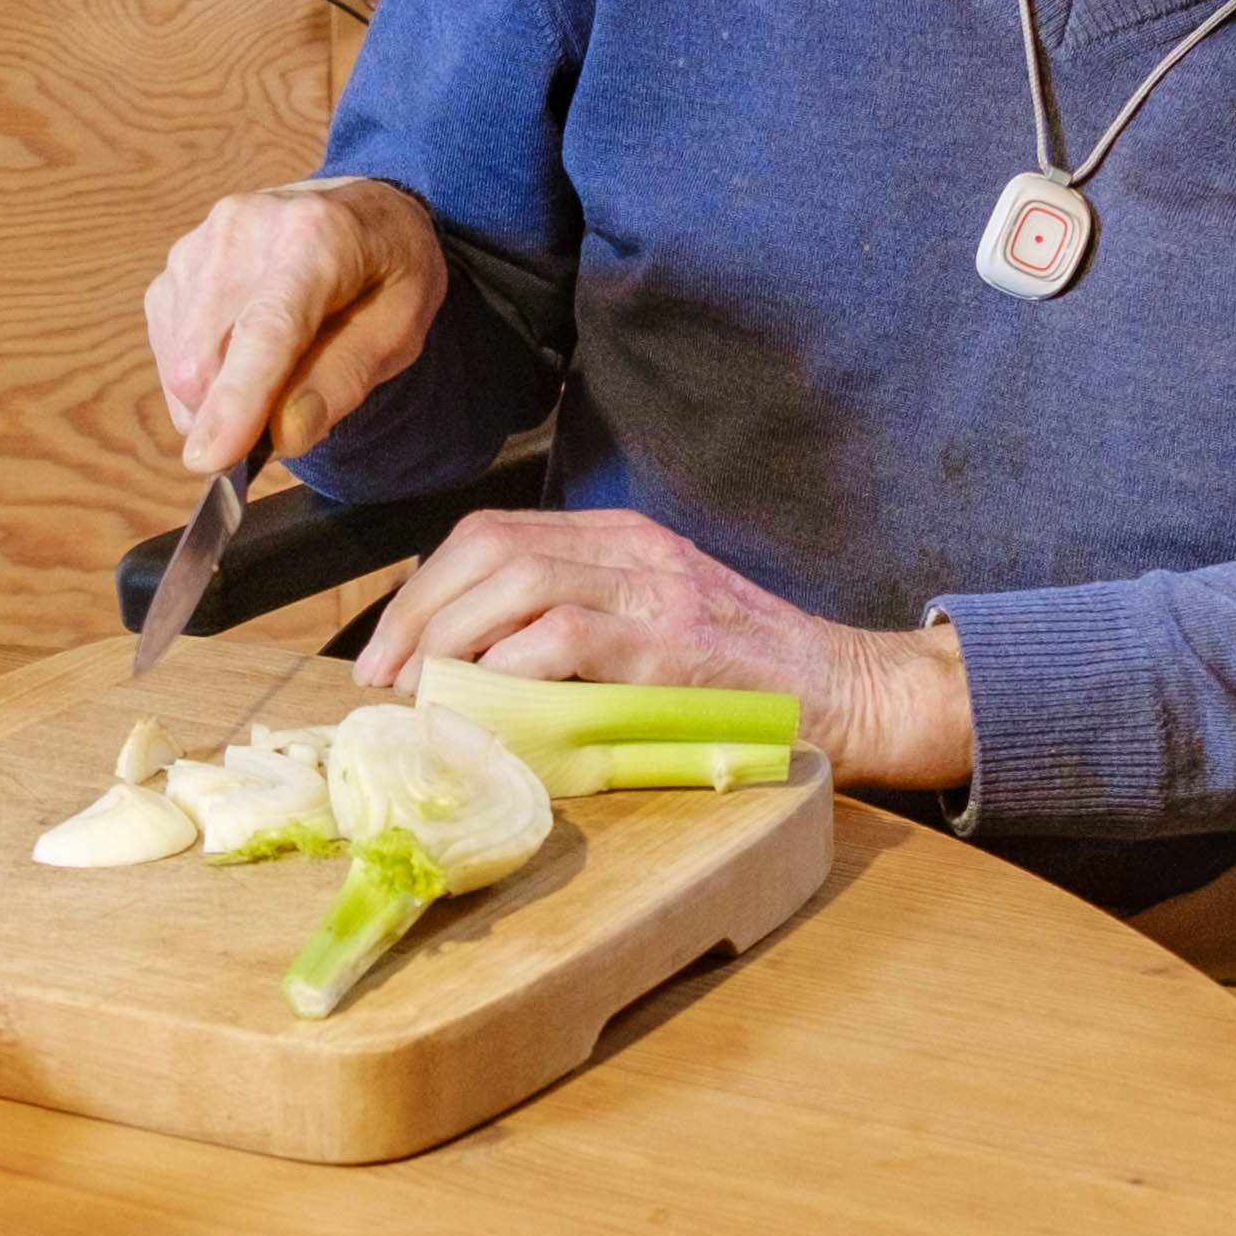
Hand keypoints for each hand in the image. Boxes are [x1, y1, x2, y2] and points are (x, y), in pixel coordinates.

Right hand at [144, 178, 446, 475]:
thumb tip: (283, 434)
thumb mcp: (401, 328)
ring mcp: (199, 246)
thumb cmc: (388, 271)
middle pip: (207, 357)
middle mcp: (243, 230)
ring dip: (219, 400)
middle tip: (291, 418)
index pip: (266, 328)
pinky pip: (169, 353)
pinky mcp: (174, 268)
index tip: (210, 459)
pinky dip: (206, 380)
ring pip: (180, 364)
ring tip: (279, 375)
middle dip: (236, 416)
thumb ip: (344, 378)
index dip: (236, 399)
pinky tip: (248, 358)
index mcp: (315, 235)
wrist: (360, 214)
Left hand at [357, 509, 975, 792]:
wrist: (855, 695)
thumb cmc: (754, 682)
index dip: (424, 588)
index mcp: (624, 540)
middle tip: (380, 679)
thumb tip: (482, 683)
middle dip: (415, 612)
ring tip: (418, 694)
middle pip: (488, 547)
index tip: (388, 651)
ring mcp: (658, 589)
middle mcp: (634, 549)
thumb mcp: (663, 630)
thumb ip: (585, 635)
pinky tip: (483, 701)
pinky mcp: (676, 643)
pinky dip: (509, 666)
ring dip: (446, 639)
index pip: (495, 534)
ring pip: (515, 578)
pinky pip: (567, 636)